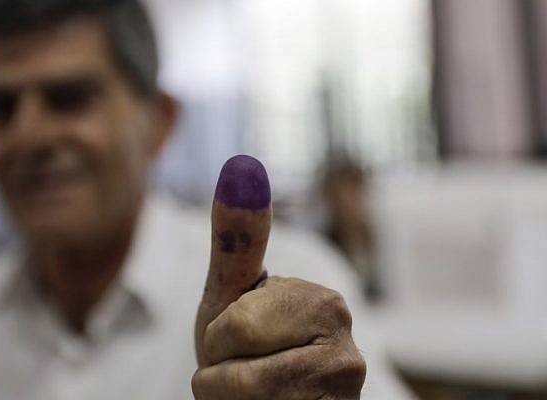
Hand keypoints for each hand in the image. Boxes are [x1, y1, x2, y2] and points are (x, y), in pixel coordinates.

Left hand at [193, 155, 365, 399]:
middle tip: (247, 369)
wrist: (260, 399)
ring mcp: (343, 396)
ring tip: (257, 396)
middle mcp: (348, 352)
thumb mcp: (231, 292)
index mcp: (324, 304)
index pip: (236, 328)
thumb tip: (243, 164)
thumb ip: (237, 236)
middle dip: (224, 373)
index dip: (220, 341)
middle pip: (241, 370)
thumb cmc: (244, 344)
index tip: (242, 341)